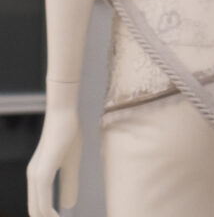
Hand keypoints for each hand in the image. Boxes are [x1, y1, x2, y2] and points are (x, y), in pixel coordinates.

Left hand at [27, 85, 81, 216]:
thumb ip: (69, 182)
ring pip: (38, 209)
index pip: (38, 206)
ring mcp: (36, 176)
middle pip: (35, 211)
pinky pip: (43, 201)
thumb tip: (68, 205)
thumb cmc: (68, 134)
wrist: (63, 114)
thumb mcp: (71, 162)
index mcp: (37, 176)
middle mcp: (32, 178)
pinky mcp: (42, 173)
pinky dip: (50, 214)